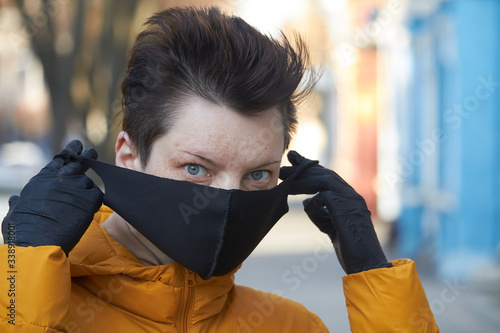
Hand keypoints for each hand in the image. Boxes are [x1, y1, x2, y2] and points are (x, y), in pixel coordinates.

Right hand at [1, 140, 103, 254]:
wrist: (37, 243)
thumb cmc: (22, 232)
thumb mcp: (14, 213)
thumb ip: (18, 203)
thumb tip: (15, 200)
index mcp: (41, 180)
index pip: (58, 160)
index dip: (69, 153)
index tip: (76, 146)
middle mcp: (60, 179)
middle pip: (78, 162)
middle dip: (86, 156)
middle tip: (92, 152)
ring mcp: (76, 187)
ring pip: (88, 182)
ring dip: (87, 190)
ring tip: (82, 202)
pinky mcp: (90, 199)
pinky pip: (98, 195)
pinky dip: (95, 202)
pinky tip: (90, 209)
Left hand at [280, 151, 390, 273]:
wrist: (367, 265)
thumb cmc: (351, 251)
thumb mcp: (332, 228)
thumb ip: (322, 214)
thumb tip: (308, 201)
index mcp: (349, 199)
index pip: (328, 177)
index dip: (311, 168)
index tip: (294, 162)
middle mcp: (352, 196)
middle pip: (326, 174)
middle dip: (303, 168)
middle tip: (283, 168)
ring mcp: (351, 201)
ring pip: (325, 180)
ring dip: (303, 181)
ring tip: (286, 184)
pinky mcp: (347, 209)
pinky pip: (324, 197)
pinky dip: (313, 202)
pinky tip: (308, 208)